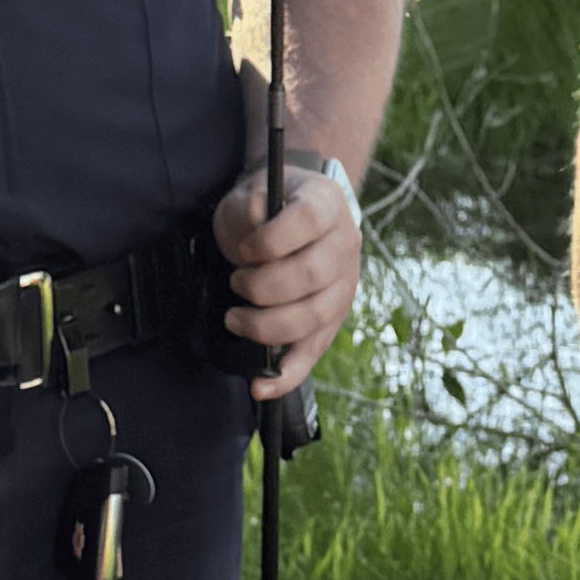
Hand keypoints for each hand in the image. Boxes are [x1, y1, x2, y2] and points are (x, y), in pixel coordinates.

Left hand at [211, 155, 360, 399]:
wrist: (287, 218)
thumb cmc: (265, 207)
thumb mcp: (252, 192)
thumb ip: (250, 203)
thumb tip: (258, 213)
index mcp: (327, 204)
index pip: (308, 221)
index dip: (270, 239)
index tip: (244, 249)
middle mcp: (345, 245)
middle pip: (312, 275)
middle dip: (263, 287)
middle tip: (235, 283)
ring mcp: (342, 287)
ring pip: (313, 318)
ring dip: (266, 327)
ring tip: (234, 319)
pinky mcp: (330, 322)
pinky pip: (312, 354)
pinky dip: (285, 376)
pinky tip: (259, 387)